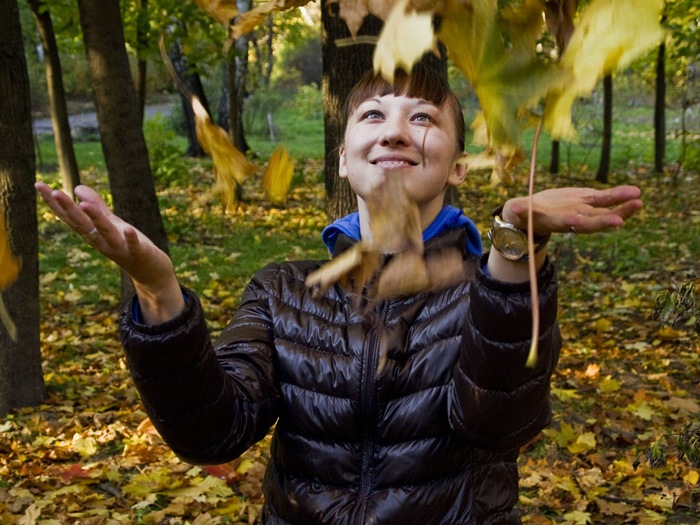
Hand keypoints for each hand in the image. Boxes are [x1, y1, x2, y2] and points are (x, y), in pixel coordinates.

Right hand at [36, 183, 183, 322]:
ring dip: (95, 219)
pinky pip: (134, 245)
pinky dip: (131, 238)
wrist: (151, 274)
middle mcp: (102, 242)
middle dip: (69, 209)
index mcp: (94, 234)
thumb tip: (77, 188)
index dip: (55, 203)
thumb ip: (97, 207)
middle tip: (55, 191)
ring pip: (105, 233)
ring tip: (84, 205)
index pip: (70, 217)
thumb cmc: (129, 247)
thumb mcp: (112, 224)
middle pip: (83, 224)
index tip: (39, 185)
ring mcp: (120, 248)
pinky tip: (129, 229)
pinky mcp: (139, 253)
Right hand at [502, 185, 642, 234]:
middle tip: (636, 206)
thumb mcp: (522, 212)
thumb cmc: (526, 214)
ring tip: (639, 199)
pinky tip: (635, 191)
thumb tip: (515, 209)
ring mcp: (583, 210)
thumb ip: (522, 211)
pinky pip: (605, 199)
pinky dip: (619, 195)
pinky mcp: (586, 201)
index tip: (617, 222)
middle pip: (599, 219)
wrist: (533, 213)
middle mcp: (576, 219)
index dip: (599, 223)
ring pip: (606, 210)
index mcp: (562, 223)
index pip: (582, 224)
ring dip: (624, 206)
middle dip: (617, 214)